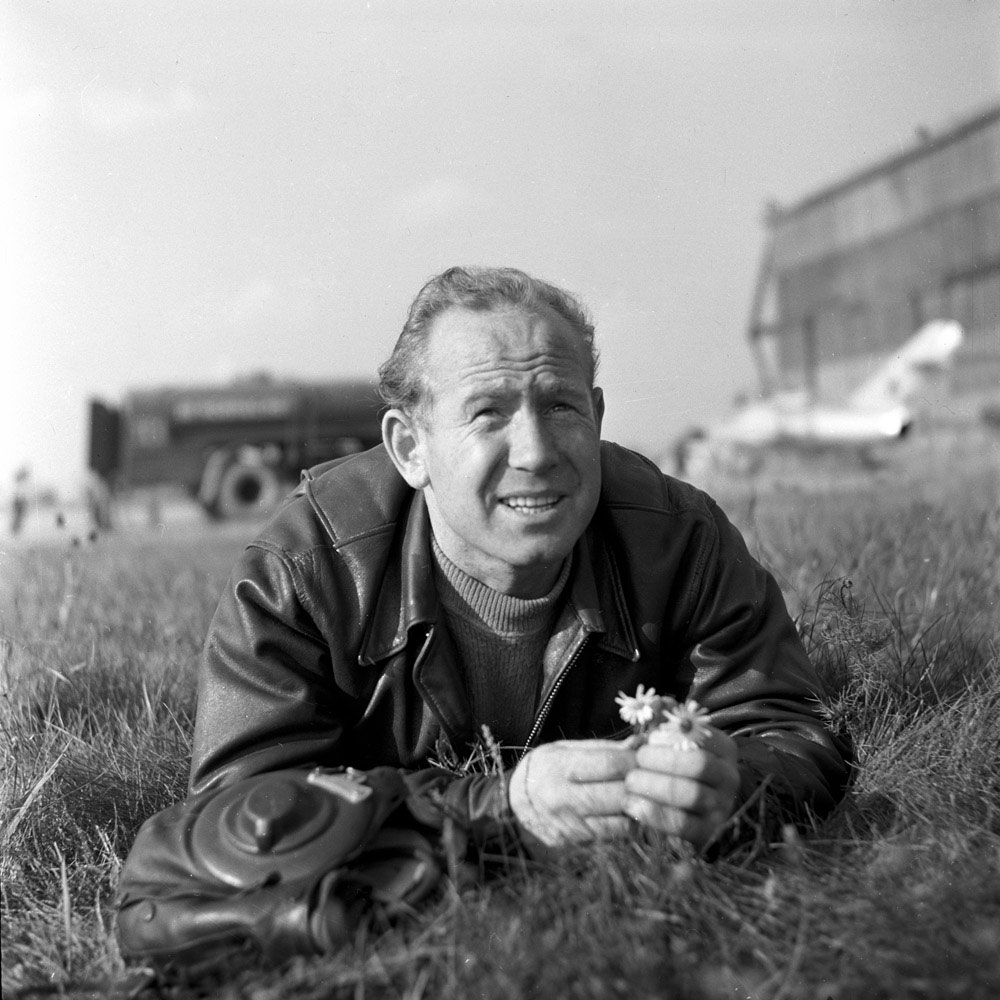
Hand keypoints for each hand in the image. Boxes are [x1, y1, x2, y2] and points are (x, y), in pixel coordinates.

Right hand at [508, 739, 636, 849]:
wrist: (515, 799)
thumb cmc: (549, 767)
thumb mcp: (569, 749)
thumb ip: (606, 748)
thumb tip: (642, 743)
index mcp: (559, 767)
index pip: (609, 764)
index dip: (634, 761)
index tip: (645, 759)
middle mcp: (561, 799)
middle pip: (618, 795)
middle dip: (640, 787)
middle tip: (650, 780)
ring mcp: (566, 826)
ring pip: (620, 823)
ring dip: (635, 811)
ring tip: (636, 798)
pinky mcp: (572, 845)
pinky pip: (610, 838)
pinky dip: (623, 827)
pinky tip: (621, 814)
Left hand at [623, 727, 739, 848]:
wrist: (689, 809)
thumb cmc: (675, 765)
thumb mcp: (672, 740)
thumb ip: (664, 719)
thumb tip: (656, 703)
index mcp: (723, 749)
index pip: (700, 738)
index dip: (668, 738)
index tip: (646, 739)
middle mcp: (729, 777)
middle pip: (698, 765)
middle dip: (661, 762)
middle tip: (636, 761)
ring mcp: (722, 807)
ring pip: (691, 794)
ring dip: (654, 787)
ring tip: (629, 782)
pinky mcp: (708, 834)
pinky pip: (683, 825)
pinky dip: (654, 815)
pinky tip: (632, 806)